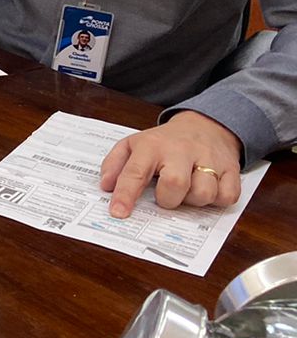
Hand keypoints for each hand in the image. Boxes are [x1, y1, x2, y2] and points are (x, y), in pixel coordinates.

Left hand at [99, 111, 241, 217]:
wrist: (204, 125)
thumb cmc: (164, 142)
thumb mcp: (133, 144)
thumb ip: (114, 164)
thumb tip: (106, 186)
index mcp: (152, 145)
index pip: (135, 171)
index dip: (125, 194)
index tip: (118, 212)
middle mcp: (180, 150)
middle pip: (175, 183)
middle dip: (167, 199)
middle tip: (165, 196)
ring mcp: (208, 158)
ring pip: (203, 193)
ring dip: (193, 201)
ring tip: (187, 190)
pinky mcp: (231, 168)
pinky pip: (228, 196)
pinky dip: (217, 200)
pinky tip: (207, 189)